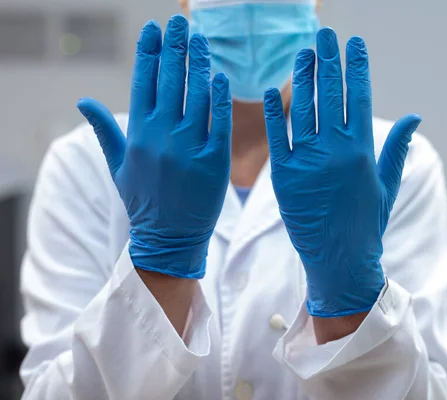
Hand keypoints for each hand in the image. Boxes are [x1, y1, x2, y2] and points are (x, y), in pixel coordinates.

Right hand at [77, 15, 231, 278]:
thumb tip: (84, 100)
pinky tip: (220, 75)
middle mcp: (162, 137)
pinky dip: (220, 97)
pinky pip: (219, 122)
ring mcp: (189, 148)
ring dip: (199, 63)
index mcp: (138, 135)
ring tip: (201, 39)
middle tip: (181, 22)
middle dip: (175, 48)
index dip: (149, 52)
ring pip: (196, 96)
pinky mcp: (214, 161)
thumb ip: (105, 130)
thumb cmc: (143, 201)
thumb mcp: (118, 166)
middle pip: (170, 82)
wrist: (168, 239)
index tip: (155, 28)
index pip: (142, 82)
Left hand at [264, 27, 420, 317]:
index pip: (359, 97)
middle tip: (324, 34)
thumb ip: (396, 148)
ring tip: (302, 53)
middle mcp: (335, 151)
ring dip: (302, 77)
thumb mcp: (387, 185)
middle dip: (328, 60)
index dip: (356, 67)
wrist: (340, 261)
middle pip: (330, 94)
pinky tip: (272, 89)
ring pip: (303, 109)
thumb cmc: (367, 223)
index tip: (354, 43)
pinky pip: (277, 136)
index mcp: (362, 151)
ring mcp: (307, 163)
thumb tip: (413, 115)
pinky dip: (274, 112)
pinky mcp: (284, 176)